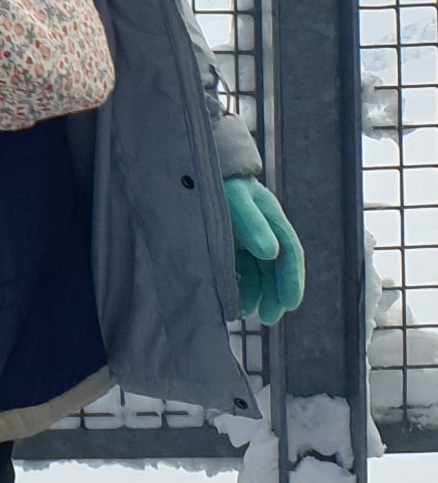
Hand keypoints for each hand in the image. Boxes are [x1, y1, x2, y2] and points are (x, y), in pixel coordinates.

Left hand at [224, 175, 305, 324]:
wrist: (189, 164)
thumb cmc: (215, 179)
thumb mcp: (234, 199)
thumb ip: (252, 223)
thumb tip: (269, 254)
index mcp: (271, 216)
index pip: (289, 252)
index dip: (292, 279)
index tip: (290, 304)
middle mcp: (261, 228)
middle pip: (275, 267)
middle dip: (274, 293)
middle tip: (268, 318)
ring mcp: (243, 235)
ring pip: (256, 270)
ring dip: (255, 292)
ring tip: (244, 311)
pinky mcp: (225, 241)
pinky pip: (238, 268)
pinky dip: (238, 284)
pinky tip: (231, 299)